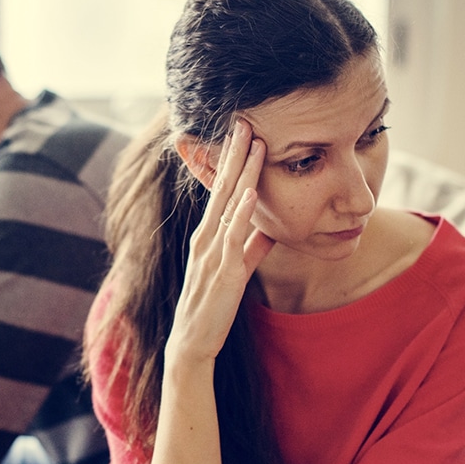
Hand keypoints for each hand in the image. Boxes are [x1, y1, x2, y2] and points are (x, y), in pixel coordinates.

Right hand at [168, 120, 274, 363]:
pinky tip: (249, 193)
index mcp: (207, 236)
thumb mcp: (236, 270)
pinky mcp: (222, 271)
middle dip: (234, 155)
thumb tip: (271, 229)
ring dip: (241, 173)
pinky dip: (241, 214)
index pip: (220, 191)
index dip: (231, 162)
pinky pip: (233, 237)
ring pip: (228, 205)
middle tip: (245, 121)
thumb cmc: (212, 306)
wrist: (192, 342)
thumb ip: (253, 248)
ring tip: (253, 144)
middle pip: (221, 188)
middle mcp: (205, 238)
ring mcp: (212, 253)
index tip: (242, 134)